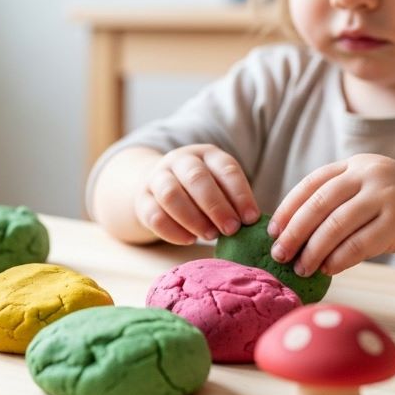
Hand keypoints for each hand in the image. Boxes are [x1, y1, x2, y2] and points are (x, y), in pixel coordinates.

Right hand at [135, 144, 260, 244]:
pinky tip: (189, 240)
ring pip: (171, 194)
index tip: (251, 218)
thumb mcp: (218, 186)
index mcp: (206, 154)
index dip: (240, 194)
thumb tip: (252, 225)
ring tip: (210, 236)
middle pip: (196, 178)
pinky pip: (154, 215)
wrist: (157, 185)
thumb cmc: (199, 191)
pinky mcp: (142, 199)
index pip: (226, 168)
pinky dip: (173, 230)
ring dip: (193, 218)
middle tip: (231, 229)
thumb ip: (232, 201)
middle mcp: (180, 161)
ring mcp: (157, 178)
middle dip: (216, 206)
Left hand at [267, 154, 394, 275]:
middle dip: (295, 232)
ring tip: (302, 268)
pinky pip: (360, 243)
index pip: (312, 184)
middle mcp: (370, 173)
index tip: (272, 231)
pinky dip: (339, 259)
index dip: (288, 208)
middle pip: (319, 203)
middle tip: (279, 254)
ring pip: (337, 225)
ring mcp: (388, 194)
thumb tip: (291, 234)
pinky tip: (328, 269)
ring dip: (314, 250)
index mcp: (357, 165)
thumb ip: (339, 202)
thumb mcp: (370, 191)